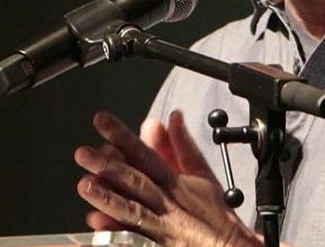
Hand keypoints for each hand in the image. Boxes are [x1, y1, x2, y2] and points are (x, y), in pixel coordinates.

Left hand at [75, 110, 261, 246]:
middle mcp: (166, 203)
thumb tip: (173, 116)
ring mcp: (161, 229)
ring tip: (86, 185)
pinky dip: (113, 235)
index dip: (122, 137)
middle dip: (109, 165)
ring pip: (132, 211)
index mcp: (174, 182)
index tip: (102, 122)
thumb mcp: (202, 174)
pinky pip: (132, 242)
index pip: (145, 154)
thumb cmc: (215, 214)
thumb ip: (183, 144)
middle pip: (135, 180)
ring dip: (108, 198)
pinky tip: (94, 228)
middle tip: (83, 153)